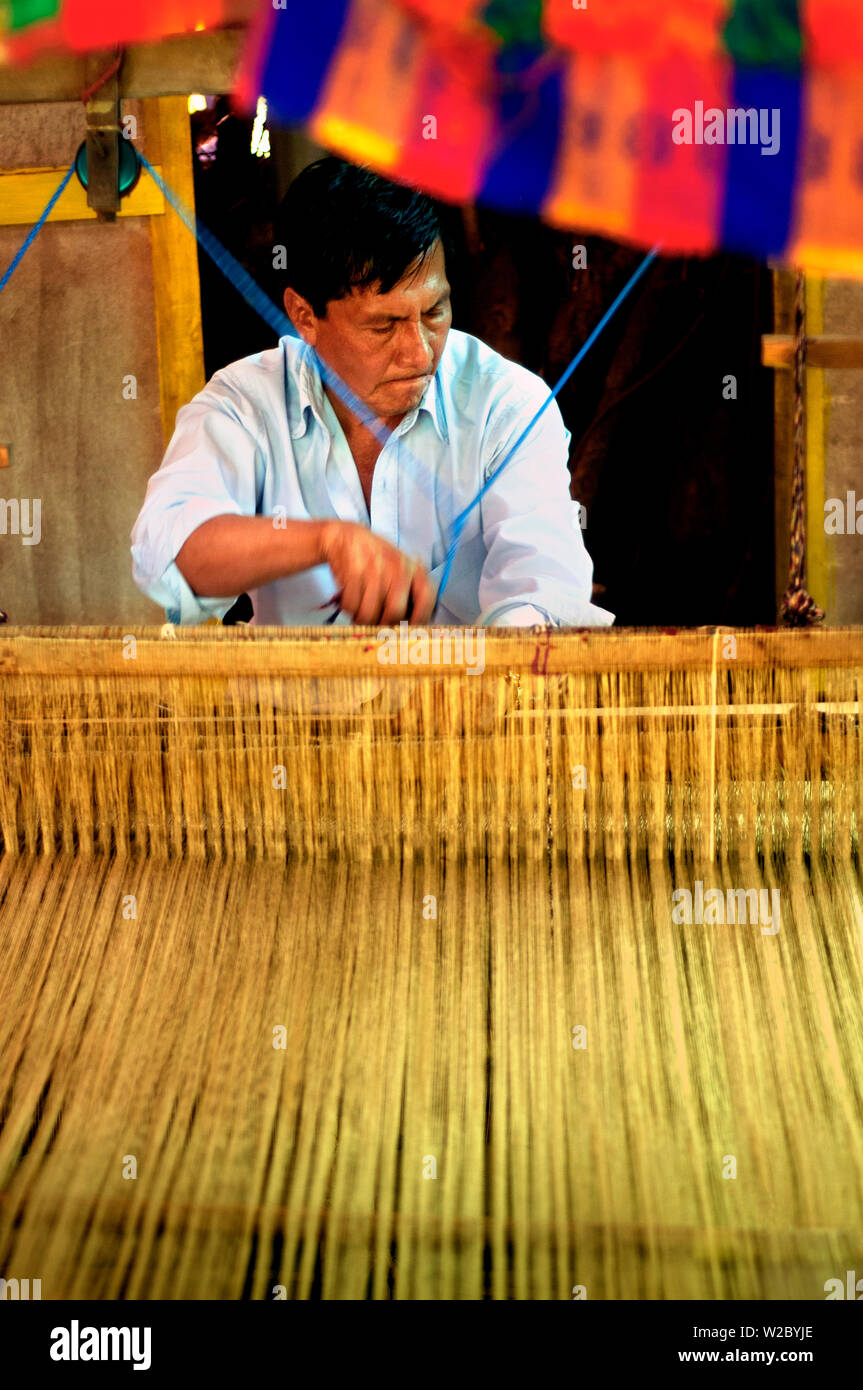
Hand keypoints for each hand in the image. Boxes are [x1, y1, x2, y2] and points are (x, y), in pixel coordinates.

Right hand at [319, 521, 434, 624]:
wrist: (345, 537)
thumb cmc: (376, 559)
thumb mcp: (400, 569)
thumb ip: (410, 593)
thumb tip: (414, 625)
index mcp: (413, 568)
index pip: (427, 598)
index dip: (420, 618)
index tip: (411, 630)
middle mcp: (397, 567)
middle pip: (395, 612)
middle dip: (384, 624)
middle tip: (378, 624)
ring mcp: (374, 569)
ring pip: (369, 613)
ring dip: (363, 619)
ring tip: (362, 612)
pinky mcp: (352, 572)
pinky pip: (352, 606)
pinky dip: (350, 609)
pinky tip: (352, 601)